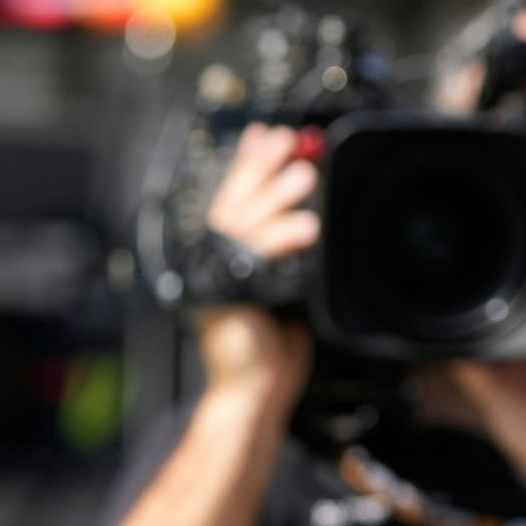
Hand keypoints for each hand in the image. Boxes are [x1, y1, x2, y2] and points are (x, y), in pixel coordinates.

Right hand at [198, 123, 318, 412]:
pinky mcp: (229, 301)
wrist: (256, 390)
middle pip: (232, 205)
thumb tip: (312, 208)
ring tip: (304, 177)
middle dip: (259, 170)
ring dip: (275, 200)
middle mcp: (213, 265)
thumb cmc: (275, 344)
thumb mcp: (288, 285)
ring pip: (243, 228)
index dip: (247, 165)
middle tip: (287, 144)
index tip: (266, 135)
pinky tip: (307, 229)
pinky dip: (281, 244)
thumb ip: (288, 251)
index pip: (231, 199)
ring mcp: (218, 282)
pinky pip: (256, 264)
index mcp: (222, 257)